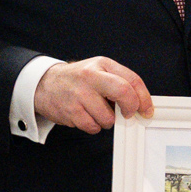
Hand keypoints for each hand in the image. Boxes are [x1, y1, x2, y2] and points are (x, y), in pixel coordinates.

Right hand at [34, 57, 153, 134]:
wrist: (44, 84)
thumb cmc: (77, 79)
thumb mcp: (99, 70)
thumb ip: (119, 82)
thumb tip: (139, 104)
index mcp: (102, 64)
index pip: (132, 80)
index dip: (144, 98)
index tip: (146, 110)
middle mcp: (91, 76)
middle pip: (123, 93)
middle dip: (130, 109)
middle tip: (127, 115)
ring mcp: (80, 94)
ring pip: (108, 118)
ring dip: (106, 120)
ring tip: (95, 110)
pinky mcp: (71, 111)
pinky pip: (93, 127)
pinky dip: (92, 125)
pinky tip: (84, 115)